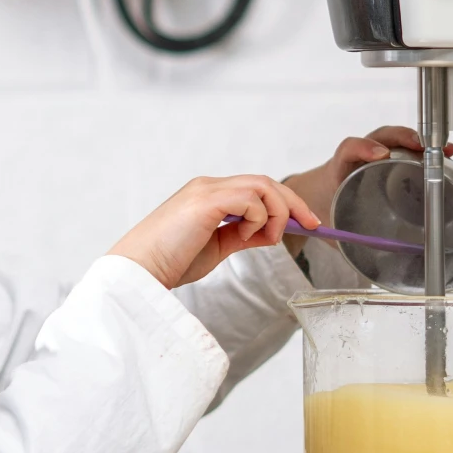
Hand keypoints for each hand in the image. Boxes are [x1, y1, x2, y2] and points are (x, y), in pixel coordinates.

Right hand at [110, 175, 319, 288]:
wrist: (140, 271)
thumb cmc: (170, 263)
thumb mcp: (217, 249)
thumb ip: (242, 236)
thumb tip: (269, 233)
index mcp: (209, 195)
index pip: (257, 188)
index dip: (286, 203)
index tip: (308, 223)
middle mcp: (208, 186)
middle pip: (265, 182)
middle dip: (294, 204)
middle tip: (313, 224)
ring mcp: (207, 190)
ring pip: (262, 186)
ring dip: (277, 213)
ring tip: (266, 238)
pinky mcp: (206, 200)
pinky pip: (250, 199)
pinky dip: (258, 219)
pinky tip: (243, 237)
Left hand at [279, 126, 446, 251]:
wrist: (312, 197)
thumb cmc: (322, 212)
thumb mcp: (331, 227)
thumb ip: (347, 240)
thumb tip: (379, 263)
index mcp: (337, 169)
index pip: (348, 149)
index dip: (364, 147)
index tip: (382, 154)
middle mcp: (357, 157)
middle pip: (379, 137)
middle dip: (402, 138)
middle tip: (423, 148)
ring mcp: (372, 154)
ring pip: (395, 140)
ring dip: (420, 143)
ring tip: (446, 151)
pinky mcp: (385, 158)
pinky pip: (404, 150)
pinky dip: (424, 151)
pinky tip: (446, 156)